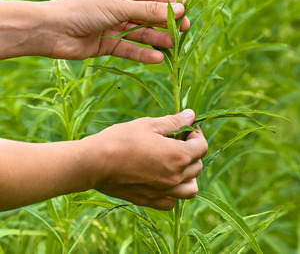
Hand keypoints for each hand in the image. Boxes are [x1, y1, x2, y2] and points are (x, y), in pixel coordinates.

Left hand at [48, 0, 188, 61]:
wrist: (51, 31)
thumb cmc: (83, 10)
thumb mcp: (119, 7)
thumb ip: (148, 11)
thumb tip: (179, 9)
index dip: (169, 2)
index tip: (185, 11)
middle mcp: (118, 6)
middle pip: (148, 15)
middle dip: (166, 23)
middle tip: (184, 31)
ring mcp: (113, 26)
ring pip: (141, 33)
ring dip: (157, 39)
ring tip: (173, 47)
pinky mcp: (107, 44)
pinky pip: (129, 48)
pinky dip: (142, 53)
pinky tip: (157, 58)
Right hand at [81, 109, 207, 209]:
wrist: (96, 162)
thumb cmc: (122, 139)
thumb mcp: (149, 125)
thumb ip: (174, 122)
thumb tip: (191, 115)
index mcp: (178, 156)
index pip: (202, 147)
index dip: (196, 134)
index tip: (185, 128)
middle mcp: (175, 177)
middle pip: (198, 166)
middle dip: (192, 151)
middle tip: (176, 140)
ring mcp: (163, 191)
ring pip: (190, 189)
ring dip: (188, 175)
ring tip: (174, 163)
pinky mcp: (149, 200)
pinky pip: (171, 201)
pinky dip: (173, 192)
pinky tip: (162, 179)